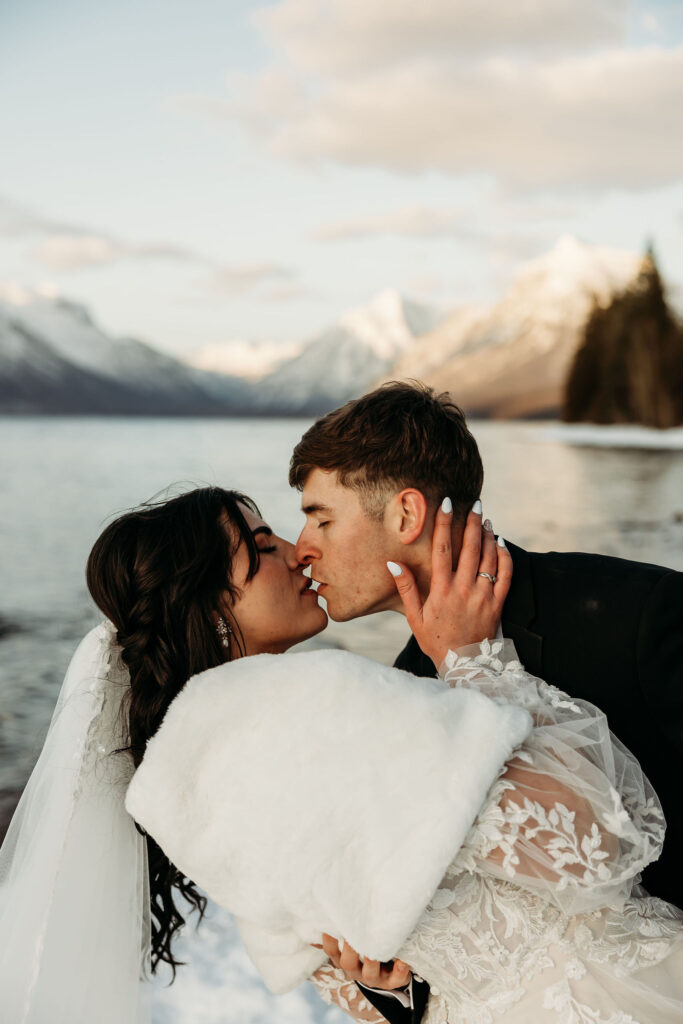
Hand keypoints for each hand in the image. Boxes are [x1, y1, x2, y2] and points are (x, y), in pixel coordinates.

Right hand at [311, 934, 410, 989]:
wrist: (389, 964)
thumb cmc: (368, 943)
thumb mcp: (352, 937)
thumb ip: (339, 927)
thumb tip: (319, 915)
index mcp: (344, 959)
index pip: (331, 951)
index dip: (329, 939)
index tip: (332, 924)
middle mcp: (356, 970)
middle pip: (348, 963)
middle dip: (351, 948)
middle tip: (354, 932)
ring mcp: (374, 978)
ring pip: (369, 975)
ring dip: (372, 961)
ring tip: (377, 949)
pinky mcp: (391, 981)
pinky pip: (395, 980)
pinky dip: (399, 972)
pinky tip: (403, 962)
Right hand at [387, 499, 512, 667]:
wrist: (464, 665)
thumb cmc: (436, 641)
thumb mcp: (414, 618)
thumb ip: (406, 590)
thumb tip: (393, 564)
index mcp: (441, 591)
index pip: (442, 550)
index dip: (444, 524)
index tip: (446, 504)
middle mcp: (464, 590)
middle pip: (469, 548)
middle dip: (471, 522)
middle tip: (474, 503)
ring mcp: (483, 596)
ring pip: (488, 559)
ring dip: (487, 536)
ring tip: (485, 519)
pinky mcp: (497, 604)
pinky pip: (505, 576)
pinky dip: (504, 558)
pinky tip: (500, 544)